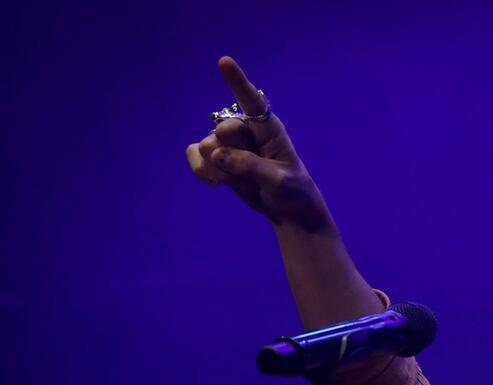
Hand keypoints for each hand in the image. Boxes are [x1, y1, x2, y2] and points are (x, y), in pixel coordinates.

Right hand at [187, 56, 331, 228]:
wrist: (287, 210)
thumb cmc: (292, 190)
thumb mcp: (279, 181)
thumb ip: (251, 165)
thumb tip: (218, 154)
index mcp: (268, 128)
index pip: (252, 101)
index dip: (237, 82)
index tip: (224, 62)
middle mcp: (246, 130)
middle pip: (224, 130)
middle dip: (233, 153)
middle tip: (254, 173)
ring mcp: (228, 144)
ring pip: (207, 147)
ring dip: (222, 171)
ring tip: (244, 181)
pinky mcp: (216, 158)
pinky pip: (195, 156)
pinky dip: (204, 172)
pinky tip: (219, 182)